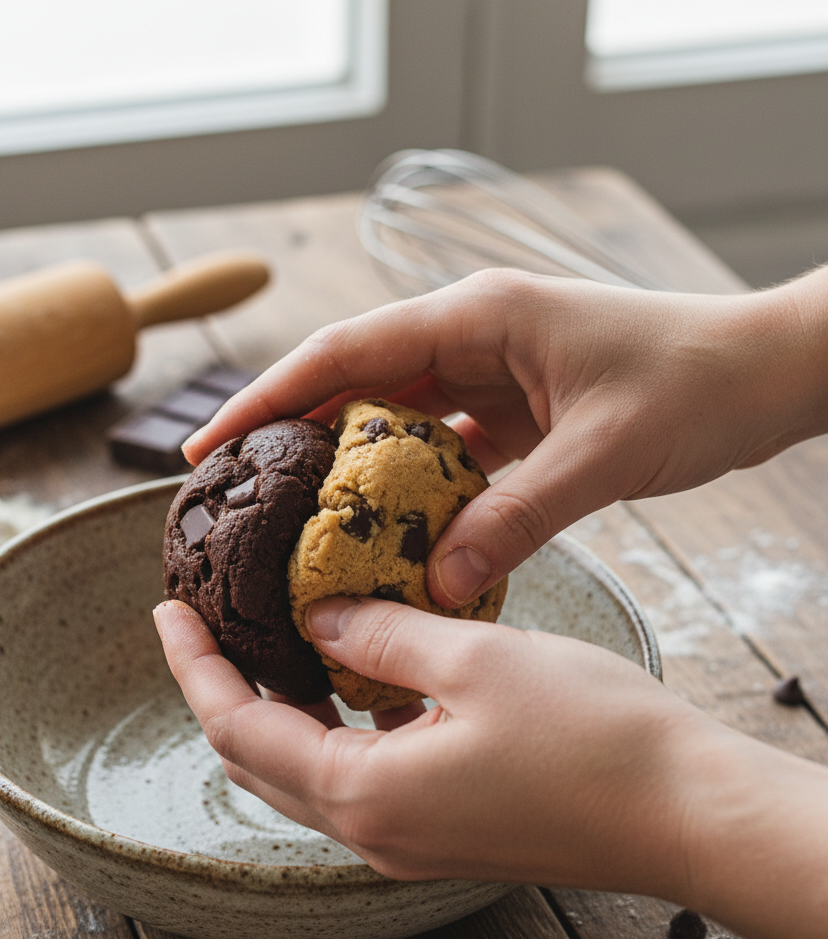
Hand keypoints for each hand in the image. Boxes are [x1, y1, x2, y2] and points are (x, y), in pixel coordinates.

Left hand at [154, 595, 699, 891]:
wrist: (681, 810)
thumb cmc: (589, 737)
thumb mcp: (472, 660)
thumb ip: (382, 636)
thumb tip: (322, 614)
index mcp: (363, 793)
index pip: (238, 728)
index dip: (194, 666)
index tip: (168, 610)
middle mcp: (373, 832)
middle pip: (257, 761)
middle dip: (221, 690)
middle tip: (205, 624)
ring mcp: (406, 840)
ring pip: (303, 774)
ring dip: (273, 711)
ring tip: (266, 643)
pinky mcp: (441, 831)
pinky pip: (354, 780)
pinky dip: (327, 729)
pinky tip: (348, 681)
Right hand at [184, 268, 827, 607]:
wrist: (764, 374)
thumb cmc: (697, 385)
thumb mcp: (604, 452)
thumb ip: (519, 516)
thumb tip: (440, 586)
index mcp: (477, 316)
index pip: (345, 351)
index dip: (269, 398)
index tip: (211, 443)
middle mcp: (471, 336)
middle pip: (354, 383)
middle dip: (292, 436)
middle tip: (236, 496)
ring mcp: (489, 373)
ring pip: (393, 419)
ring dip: (348, 468)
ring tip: (297, 524)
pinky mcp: (511, 410)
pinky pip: (439, 449)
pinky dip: (410, 489)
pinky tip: (389, 533)